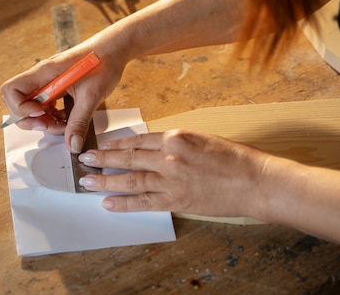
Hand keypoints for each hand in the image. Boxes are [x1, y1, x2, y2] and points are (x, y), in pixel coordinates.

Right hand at [0, 44, 126, 152]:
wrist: (113, 50)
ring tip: (65, 124)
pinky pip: (44, 106)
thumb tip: (72, 144)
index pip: (11, 90)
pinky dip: (52, 116)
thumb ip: (79, 122)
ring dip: (44, 120)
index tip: (41, 115)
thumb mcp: (91, 96)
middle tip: (52, 125)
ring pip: (31, 107)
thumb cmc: (103, 63)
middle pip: (17, 102)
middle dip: (31, 119)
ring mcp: (47, 82)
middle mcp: (41, 77)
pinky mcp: (55, 87)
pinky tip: (68, 119)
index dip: (21, 108)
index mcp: (44, 72)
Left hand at [78, 129, 270, 217]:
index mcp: (174, 137)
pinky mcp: (176, 200)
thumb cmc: (233, 158)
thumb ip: (173, 143)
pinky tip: (108, 203)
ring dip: (105, 181)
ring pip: (129, 179)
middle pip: (127, 157)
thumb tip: (150, 148)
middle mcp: (168, 156)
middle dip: (102, 159)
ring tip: (87, 181)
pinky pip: (143, 202)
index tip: (101, 145)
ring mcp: (171, 179)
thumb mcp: (200, 138)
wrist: (255, 181)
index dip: (115, 144)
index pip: (137, 140)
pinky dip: (124, 203)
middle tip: (84, 160)